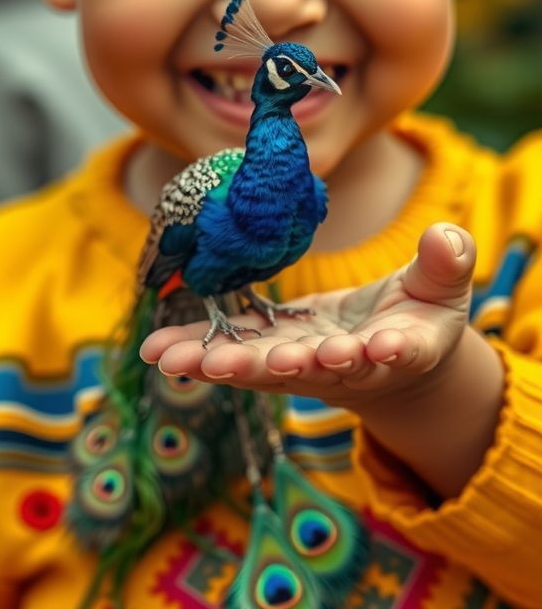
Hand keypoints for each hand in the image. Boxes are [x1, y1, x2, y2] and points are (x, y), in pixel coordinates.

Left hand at [140, 222, 475, 409]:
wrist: (396, 350)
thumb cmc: (425, 314)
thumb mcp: (445, 287)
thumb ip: (448, 264)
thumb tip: (447, 238)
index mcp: (399, 351)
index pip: (390, 353)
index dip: (379, 352)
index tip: (368, 348)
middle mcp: (345, 366)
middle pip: (307, 370)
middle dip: (266, 366)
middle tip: (225, 364)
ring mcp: (307, 363)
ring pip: (260, 366)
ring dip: (217, 362)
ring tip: (168, 357)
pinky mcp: (278, 351)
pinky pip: (238, 350)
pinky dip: (202, 352)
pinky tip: (160, 349)